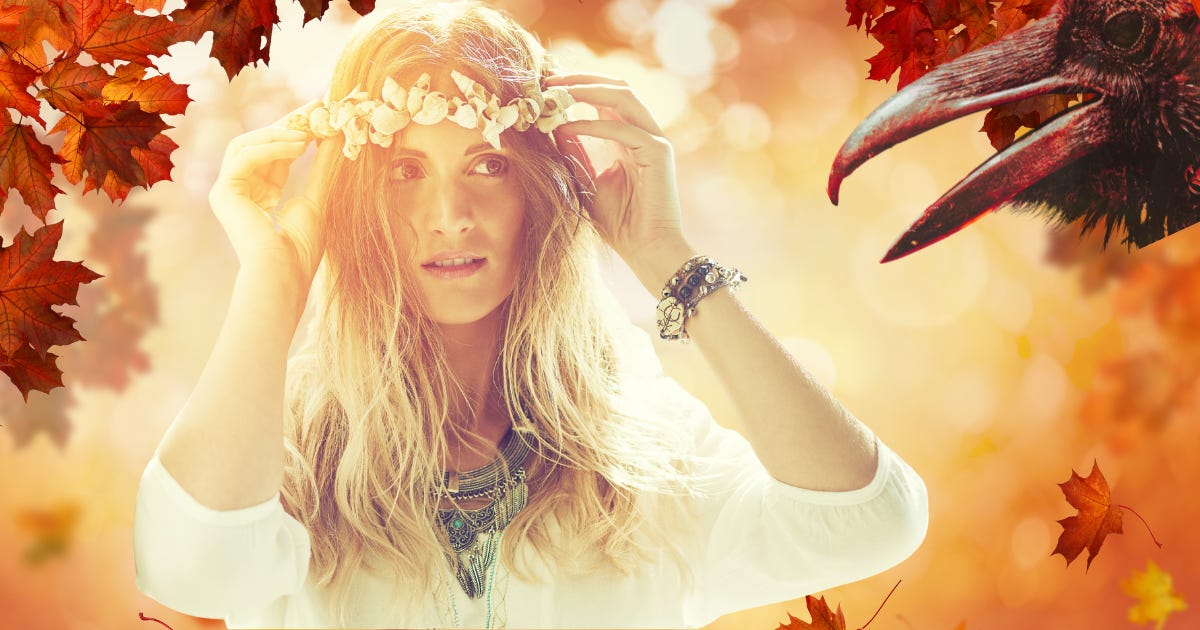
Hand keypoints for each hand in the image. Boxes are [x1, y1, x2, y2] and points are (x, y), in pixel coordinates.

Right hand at [208, 100, 339, 293]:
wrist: (284, 274)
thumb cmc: (301, 249)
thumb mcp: (318, 198)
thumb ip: (323, 166)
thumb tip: (334, 135)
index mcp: (262, 193)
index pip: (277, 153)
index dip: (299, 132)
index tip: (322, 113)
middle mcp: (241, 189)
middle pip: (260, 143)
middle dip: (289, 124)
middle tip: (316, 106)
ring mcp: (228, 191)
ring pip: (246, 145)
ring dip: (278, 133)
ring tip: (309, 131)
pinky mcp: (223, 192)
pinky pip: (244, 157)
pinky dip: (270, 148)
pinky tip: (297, 145)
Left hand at [545, 73, 692, 275]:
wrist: (646, 250)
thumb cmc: (620, 223)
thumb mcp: (586, 181)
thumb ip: (574, 153)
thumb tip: (553, 126)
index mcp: (630, 137)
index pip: (606, 98)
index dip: (577, 87)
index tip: (545, 86)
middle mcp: (645, 133)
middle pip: (617, 88)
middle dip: (581, 79)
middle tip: (548, 79)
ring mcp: (655, 141)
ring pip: (624, 96)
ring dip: (588, 89)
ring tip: (557, 92)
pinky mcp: (659, 153)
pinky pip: (623, 128)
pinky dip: (593, 124)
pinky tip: (566, 126)